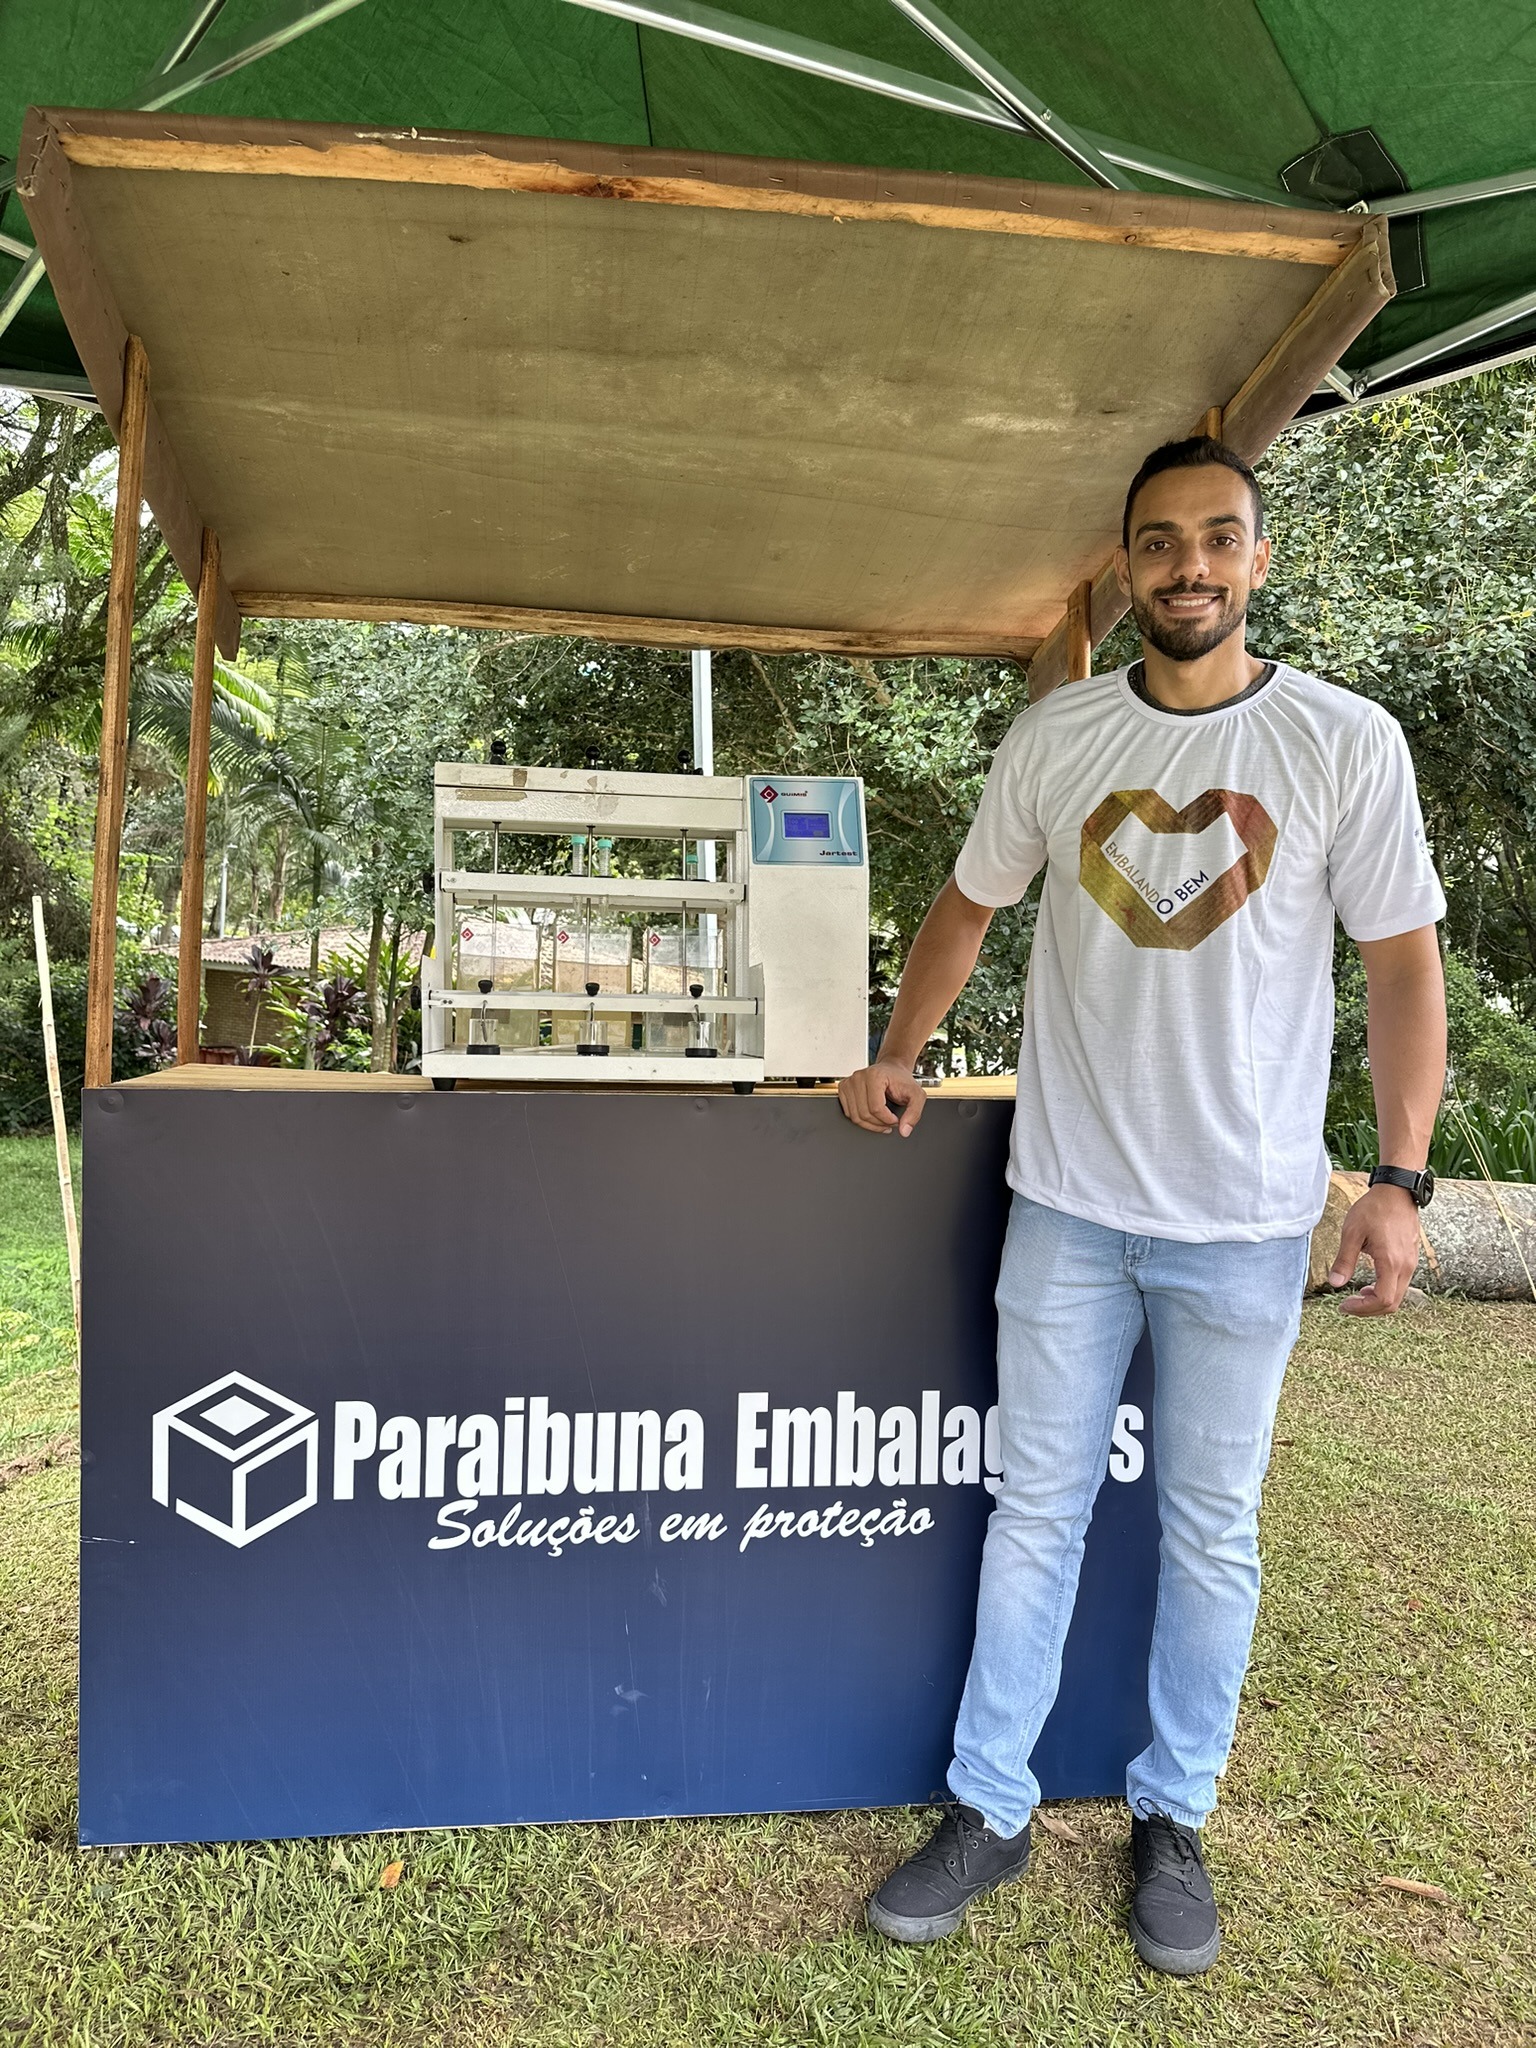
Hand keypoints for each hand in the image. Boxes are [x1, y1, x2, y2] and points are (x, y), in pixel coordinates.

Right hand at [838, 1060, 926, 1136]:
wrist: (892, 1070)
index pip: (876, 1108)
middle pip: (864, 1114)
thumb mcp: (917, 1095)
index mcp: (874, 1075)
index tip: (896, 1119)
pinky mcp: (843, 1088)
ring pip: (855, 1116)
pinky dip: (861, 1120)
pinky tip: (872, 1115)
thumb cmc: (902, 1080)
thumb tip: (904, 1130)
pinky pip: (849, 1113)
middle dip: (879, 1123)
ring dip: (870, 1124)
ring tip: (882, 1119)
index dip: (887, 1120)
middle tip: (890, 1120)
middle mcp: (859, 1077)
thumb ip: (914, 1113)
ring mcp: (849, 1082)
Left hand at [1328, 1184, 1422, 1314]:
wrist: (1397, 1191)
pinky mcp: (1411, 1258)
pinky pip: (1401, 1284)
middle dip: (1369, 1309)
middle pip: (1393, 1303)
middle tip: (1348, 1305)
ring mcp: (1411, 1263)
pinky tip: (1370, 1284)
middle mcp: (1406, 1266)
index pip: (1383, 1300)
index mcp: (1391, 1262)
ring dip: (1378, 1301)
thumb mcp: (1352, 1233)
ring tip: (1358, 1295)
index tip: (1344, 1305)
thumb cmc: (1374, 1209)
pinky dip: (1386, 1290)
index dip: (1363, 1309)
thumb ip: (1344, 1260)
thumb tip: (1335, 1283)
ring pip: (1399, 1295)